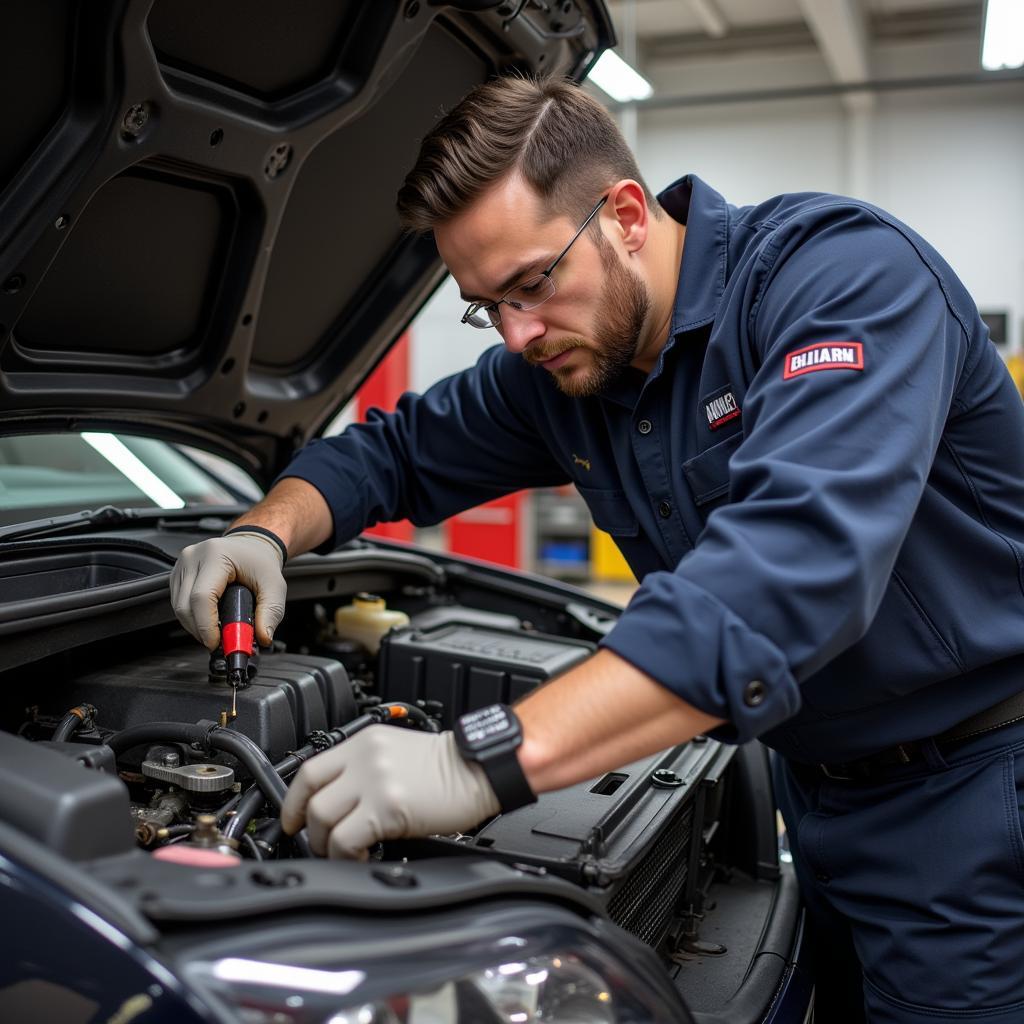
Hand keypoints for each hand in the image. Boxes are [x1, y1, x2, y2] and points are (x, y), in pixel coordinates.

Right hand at [170, 531, 285, 648]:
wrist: (252, 547)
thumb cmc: (260, 562)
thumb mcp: (274, 586)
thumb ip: (271, 613)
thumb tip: (262, 638)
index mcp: (216, 555)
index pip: (201, 597)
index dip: (207, 626)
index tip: (218, 642)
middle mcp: (193, 557)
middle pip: (185, 606)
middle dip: (201, 631)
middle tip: (220, 642)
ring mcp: (183, 564)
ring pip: (178, 608)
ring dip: (195, 626)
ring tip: (216, 632)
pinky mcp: (178, 574)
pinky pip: (177, 603)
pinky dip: (191, 618)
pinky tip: (208, 620)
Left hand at [280, 726, 499, 858]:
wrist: (480, 770)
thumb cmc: (447, 768)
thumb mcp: (396, 753)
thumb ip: (364, 768)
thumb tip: (338, 801)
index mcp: (364, 741)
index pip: (310, 770)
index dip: (294, 801)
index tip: (292, 820)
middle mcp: (365, 757)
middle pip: (311, 797)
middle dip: (309, 830)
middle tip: (323, 844)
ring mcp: (375, 780)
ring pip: (323, 818)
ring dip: (326, 845)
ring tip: (344, 852)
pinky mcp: (387, 806)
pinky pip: (347, 839)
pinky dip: (347, 855)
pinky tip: (362, 856)